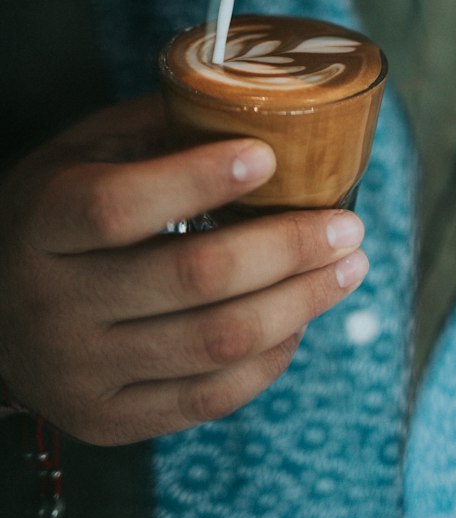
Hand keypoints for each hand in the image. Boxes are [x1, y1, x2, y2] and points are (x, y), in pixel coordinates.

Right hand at [0, 97, 367, 444]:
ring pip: (215, 343)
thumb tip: (255, 98)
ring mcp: (82, 371)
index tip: (269, 156)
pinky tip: (301, 317)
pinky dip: (270, 357)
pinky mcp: (109, 419)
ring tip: (348, 267)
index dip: (198, 180)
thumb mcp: (82, 153)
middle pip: (192, 279)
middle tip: (347, 223)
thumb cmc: (55, 213)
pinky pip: (209, 397)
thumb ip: (158, 126)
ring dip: (299, 302)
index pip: (120, 206)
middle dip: (286, 248)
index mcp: (45, 222)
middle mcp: (56, 305)